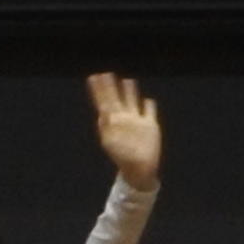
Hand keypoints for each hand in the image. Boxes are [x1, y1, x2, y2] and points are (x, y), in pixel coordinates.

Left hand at [89, 70, 165, 189]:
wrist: (139, 170)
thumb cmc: (123, 159)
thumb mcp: (111, 144)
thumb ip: (107, 129)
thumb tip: (103, 115)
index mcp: (112, 122)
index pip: (103, 101)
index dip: (99, 89)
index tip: (93, 77)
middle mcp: (123, 119)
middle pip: (115, 98)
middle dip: (110, 86)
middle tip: (104, 73)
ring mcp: (136, 122)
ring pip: (132, 102)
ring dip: (129, 91)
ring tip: (127, 80)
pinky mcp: (150, 126)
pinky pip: (149, 112)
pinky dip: (148, 105)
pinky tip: (148, 100)